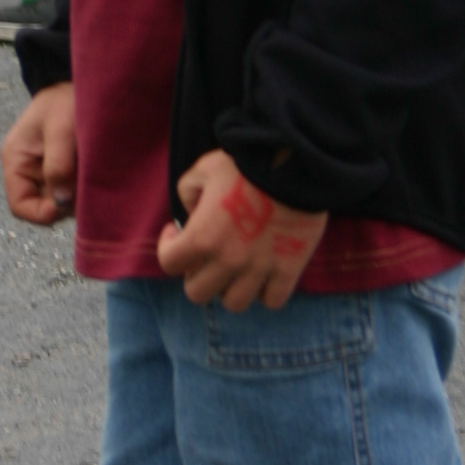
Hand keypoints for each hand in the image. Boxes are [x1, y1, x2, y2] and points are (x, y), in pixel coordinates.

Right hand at [1, 84, 76, 226]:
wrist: (77, 80)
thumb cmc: (64, 100)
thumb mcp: (61, 130)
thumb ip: (58, 166)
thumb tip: (61, 202)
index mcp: (16, 160)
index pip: (19, 205)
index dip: (41, 213)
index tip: (67, 205)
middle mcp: (25, 169)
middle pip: (40, 205)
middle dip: (63, 203)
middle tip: (85, 188)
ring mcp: (42, 170)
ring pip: (57, 199)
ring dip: (74, 194)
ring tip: (89, 175)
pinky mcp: (59, 167)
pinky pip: (67, 187)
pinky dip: (80, 186)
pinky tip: (91, 172)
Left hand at [158, 148, 327, 312]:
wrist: (296, 161)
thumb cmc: (245, 162)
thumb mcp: (204, 168)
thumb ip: (188, 192)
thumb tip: (191, 213)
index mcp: (201, 236)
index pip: (168, 264)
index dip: (169, 248)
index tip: (178, 233)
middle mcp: (228, 260)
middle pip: (198, 293)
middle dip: (197, 275)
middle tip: (207, 256)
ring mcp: (260, 268)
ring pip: (234, 303)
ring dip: (230, 288)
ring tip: (236, 268)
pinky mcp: (289, 268)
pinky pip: (273, 300)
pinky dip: (267, 292)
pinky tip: (265, 273)